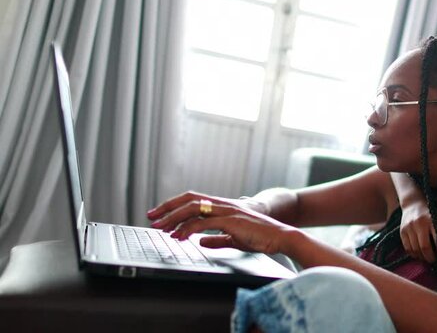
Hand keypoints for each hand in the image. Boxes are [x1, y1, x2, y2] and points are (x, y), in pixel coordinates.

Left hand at [146, 191, 266, 232]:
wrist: (279, 236)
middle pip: (188, 199)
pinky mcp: (230, 221)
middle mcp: (222, 204)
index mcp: (223, 206)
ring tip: (161, 228)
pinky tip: (179, 236)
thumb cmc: (260, 237)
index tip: (160, 215)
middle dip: (167, 208)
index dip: (175, 206)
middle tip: (151, 217)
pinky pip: (203, 222)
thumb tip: (201, 242)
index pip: (193, 200)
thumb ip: (217, 239)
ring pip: (193, 208)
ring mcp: (226, 210)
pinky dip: (188, 229)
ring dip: (173, 218)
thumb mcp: (234, 238)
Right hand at [400, 200, 436, 262]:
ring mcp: (409, 228)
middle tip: (433, 260)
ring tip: (426, 258)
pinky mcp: (402, 231)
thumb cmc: (430, 213)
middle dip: (430, 257)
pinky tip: (418, 254)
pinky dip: (413, 254)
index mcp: (431, 220)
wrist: (413, 203)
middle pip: (424, 247)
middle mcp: (418, 224)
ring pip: (415, 249)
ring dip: (421, 257)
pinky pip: (407, 248)